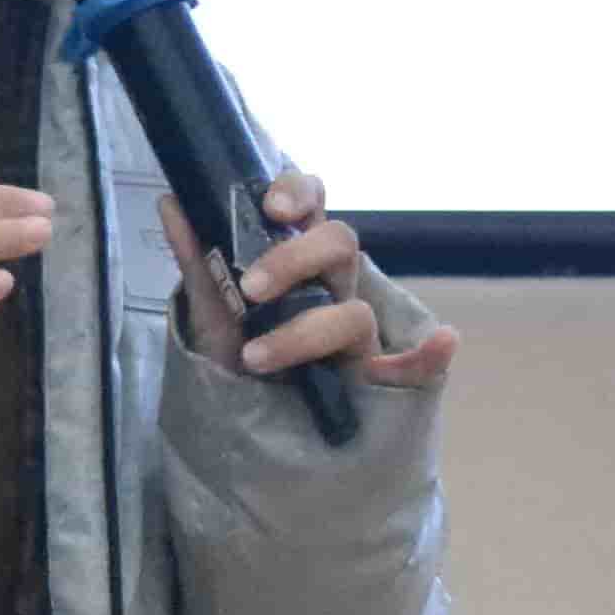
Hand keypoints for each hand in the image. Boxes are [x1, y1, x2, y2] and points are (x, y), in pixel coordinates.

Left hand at [160, 167, 460, 391]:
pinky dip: (428, 355)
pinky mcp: (371, 377)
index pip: (313, 203)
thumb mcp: (211, 311)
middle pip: (340, 244)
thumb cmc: (236, 353)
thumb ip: (198, 261)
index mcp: (296, 255)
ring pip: (354, 311)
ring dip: (306, 333)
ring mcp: (354, 329)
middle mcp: (331, 284)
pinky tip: (442, 343)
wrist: (240, 422)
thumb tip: (172, 202)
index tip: (272, 208)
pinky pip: (413, 366)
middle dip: (295, 260)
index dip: (300, 192)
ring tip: (256, 359)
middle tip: (251, 289)